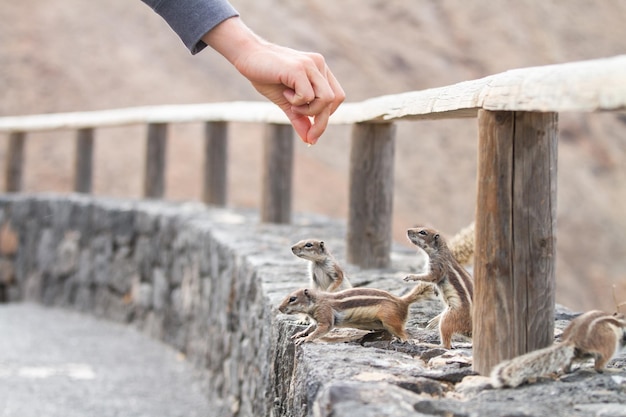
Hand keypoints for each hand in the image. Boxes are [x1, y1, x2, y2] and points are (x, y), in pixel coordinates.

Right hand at [203, 17, 344, 144]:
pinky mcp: (299, 68)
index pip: (337, 97)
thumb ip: (300, 118)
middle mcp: (319, 65)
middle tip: (306, 132)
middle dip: (320, 122)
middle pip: (334, 100)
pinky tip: (285, 93)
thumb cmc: (266, 77)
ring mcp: (310, 65)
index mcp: (320, 70)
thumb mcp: (286, 102)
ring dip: (309, 110)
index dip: (326, 116)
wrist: (247, 56)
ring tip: (291, 104)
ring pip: (326, 98)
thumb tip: (309, 140)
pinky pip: (308, 95)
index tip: (311, 131)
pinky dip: (297, 101)